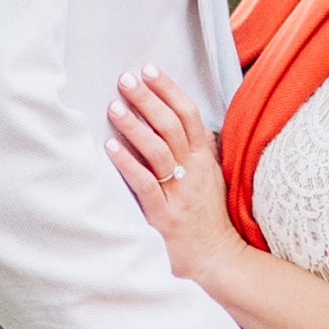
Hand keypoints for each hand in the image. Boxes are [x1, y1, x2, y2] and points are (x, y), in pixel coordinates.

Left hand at [106, 65, 251, 296]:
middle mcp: (194, 172)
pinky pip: (146, 185)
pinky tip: (111, 148)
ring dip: (135, 127)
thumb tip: (171, 119)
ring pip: (159, 151)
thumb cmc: (207, 217)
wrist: (217, 258)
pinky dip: (128, 164)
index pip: (189, 114)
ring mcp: (181, 193)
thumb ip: (194, 151)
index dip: (169, 89)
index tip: (149, 70)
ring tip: (114, 107)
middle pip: (172, 125)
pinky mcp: (165, 216)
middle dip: (148, 99)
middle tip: (125, 80)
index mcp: (204, 159)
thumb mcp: (209, 177)